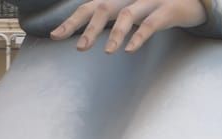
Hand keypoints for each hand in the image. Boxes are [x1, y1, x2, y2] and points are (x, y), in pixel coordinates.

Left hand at [51, 0, 206, 53]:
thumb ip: (114, 20)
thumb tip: (90, 35)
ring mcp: (148, 2)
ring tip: (106, 52)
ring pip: (126, 15)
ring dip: (115, 34)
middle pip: (102, 8)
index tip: (55, 36)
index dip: (72, 22)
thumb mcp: (134, 12)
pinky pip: (150, 24)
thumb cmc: (159, 9)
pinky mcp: (166, 10)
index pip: (89, 8)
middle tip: (78, 49)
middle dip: (87, 28)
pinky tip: (130, 50)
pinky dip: (139, 36)